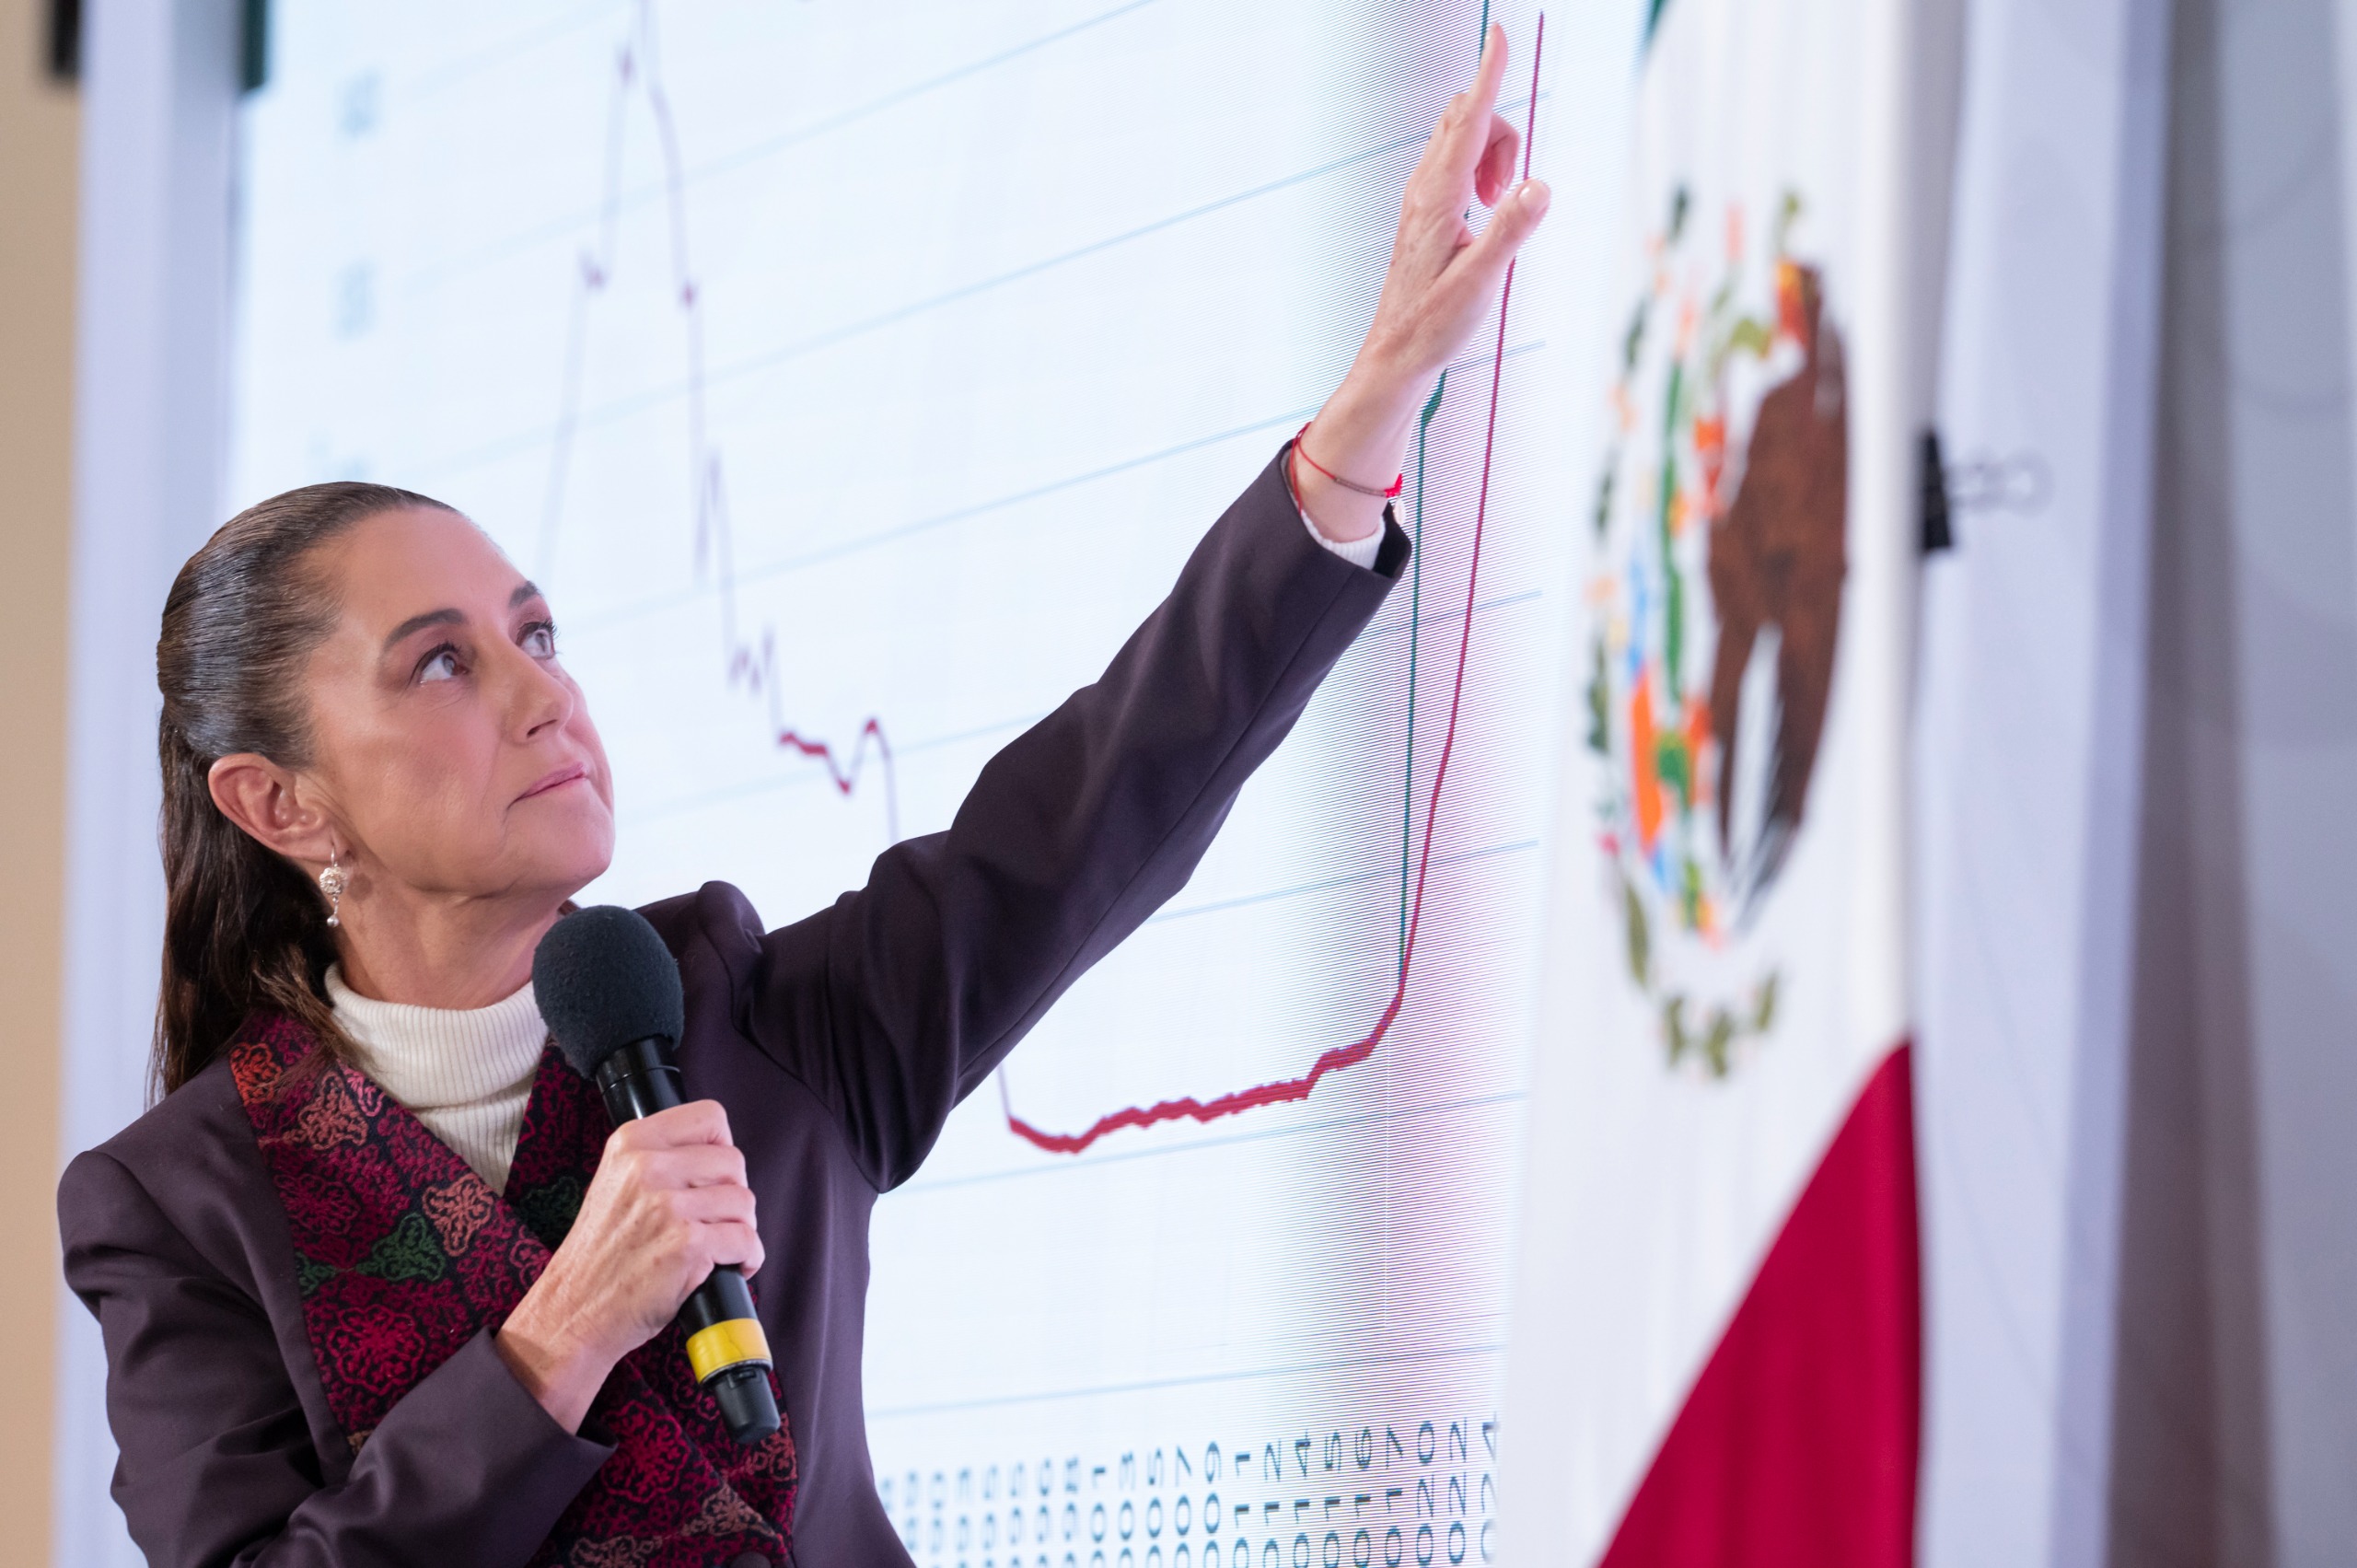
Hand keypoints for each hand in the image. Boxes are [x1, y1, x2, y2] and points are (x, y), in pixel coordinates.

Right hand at [494, 1100, 761, 1431]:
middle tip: (713, 1221)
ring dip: (740, 1229)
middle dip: (732, 1195)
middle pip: (733, 1162)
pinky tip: (729, 1267)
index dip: (721, 1147)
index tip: (716, 1175)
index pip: (710, 1117)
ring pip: (744, 1202)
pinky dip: (748, 1258)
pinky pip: (746, 1240)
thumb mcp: (615, 1182)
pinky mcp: (687, 1244)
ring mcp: (668, 1206)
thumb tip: (715, 1153)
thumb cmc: (600, 1254)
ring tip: (716, 1247)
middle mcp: (648, 1167)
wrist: (574, 1309)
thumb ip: (659, 1158)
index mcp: (631, 1142)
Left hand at [1296, 24, 1549, 542]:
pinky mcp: (1425, 210)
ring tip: (1499, 208)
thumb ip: (1510, 231)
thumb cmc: (1435, 323)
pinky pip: (1457, 164)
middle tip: (1508, 192)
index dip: (1489, 75)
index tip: (1500, 35)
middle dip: (1503, 132)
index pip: (1470, 120)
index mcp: (1438, 195)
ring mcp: (1422, 196)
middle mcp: (1425, 186)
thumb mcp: (1481, 281)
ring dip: (1495, 157)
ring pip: (1463, 140)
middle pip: (1469, 119)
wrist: (1397, 353)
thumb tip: (1539, 186)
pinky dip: (1482, 172)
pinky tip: (1487, 211)